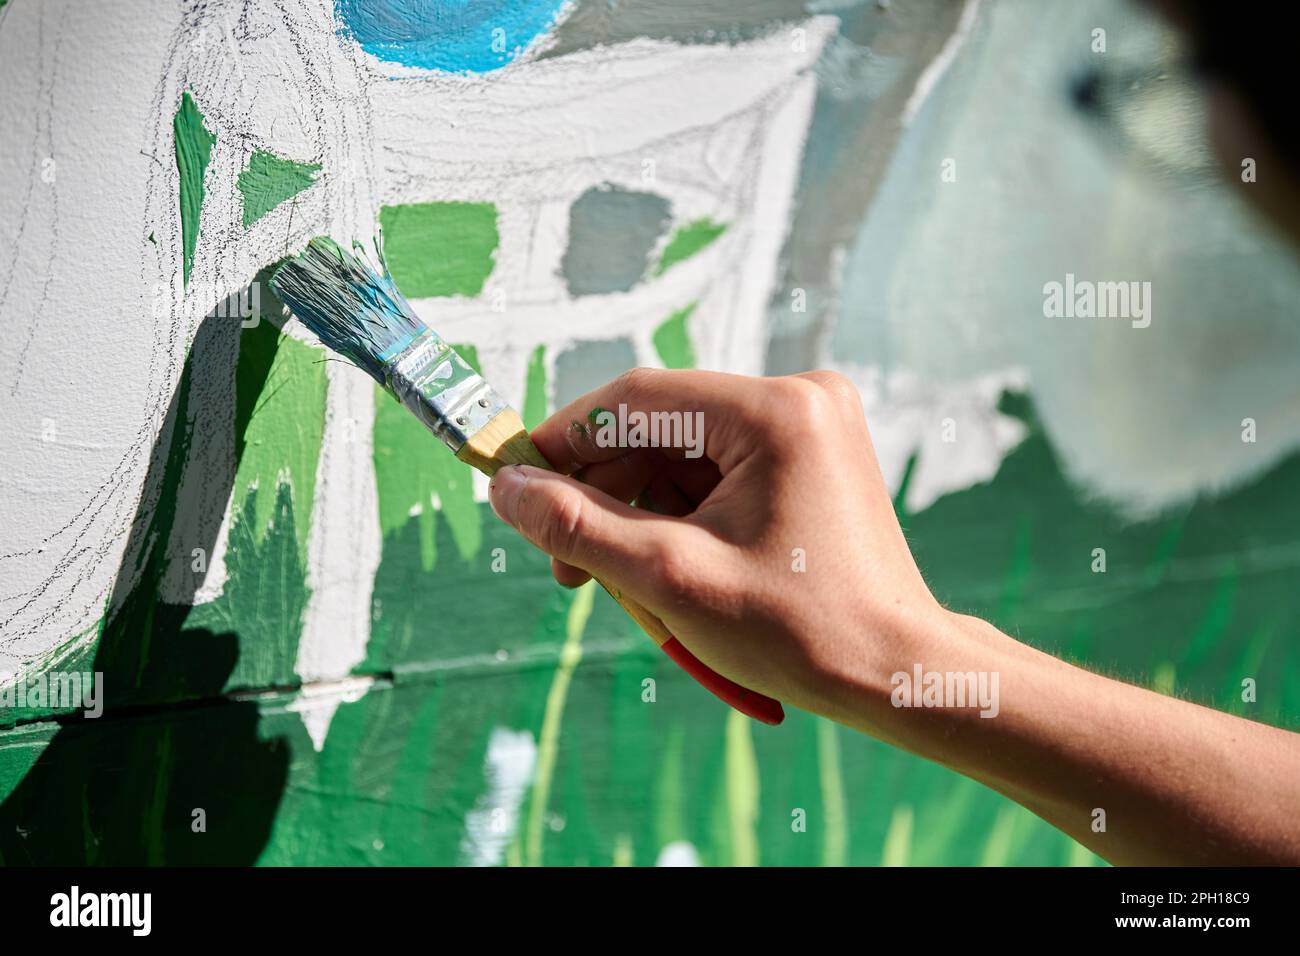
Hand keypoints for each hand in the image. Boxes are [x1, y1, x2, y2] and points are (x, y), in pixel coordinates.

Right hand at [486, 368, 945, 719]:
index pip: (635, 402)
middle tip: (564, 566)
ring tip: (618, 587)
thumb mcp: (668, 577)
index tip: (514, 483)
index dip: (563, 442)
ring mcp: (811, 426)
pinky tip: (665, 573)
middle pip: (660, 431)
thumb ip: (576, 525)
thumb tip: (505, 488)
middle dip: (605, 497)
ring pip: (686, 458)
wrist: (897, 673)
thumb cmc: (798, 631)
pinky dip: (683, 520)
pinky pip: (720, 475)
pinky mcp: (812, 457)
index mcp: (772, 411)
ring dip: (641, 517)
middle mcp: (798, 398)